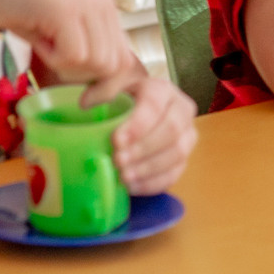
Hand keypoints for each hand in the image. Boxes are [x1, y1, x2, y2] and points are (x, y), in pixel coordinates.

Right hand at [0, 0, 141, 80]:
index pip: (125, 58)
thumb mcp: (60, 26)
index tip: (84, 97)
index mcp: (105, 6)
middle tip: (56, 62)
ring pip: (99, 63)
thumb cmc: (15, 6)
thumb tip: (103, 84)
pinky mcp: (67, 10)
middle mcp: (103, 3)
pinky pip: (74, 57)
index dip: (107, 85)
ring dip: (69, 67)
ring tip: (46, 44)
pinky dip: (54, 59)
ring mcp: (88, 4)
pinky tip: (39, 39)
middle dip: (86, 79)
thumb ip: (85, 45)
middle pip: (116, 65)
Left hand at [80, 69, 198, 193]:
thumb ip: (103, 89)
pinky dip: (154, 182)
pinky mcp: (184, 157)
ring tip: (124, 176)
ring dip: (149, 168)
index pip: (155, 105)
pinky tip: (133, 186)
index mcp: (163, 90)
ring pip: (177, 152)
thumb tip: (86, 103)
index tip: (116, 140)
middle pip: (171, 130)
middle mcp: (181, 110)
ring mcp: (187, 135)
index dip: (138, 124)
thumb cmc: (124, 101)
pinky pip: (175, 172)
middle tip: (118, 161)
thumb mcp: (113, 87)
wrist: (139, 115)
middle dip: (144, 148)